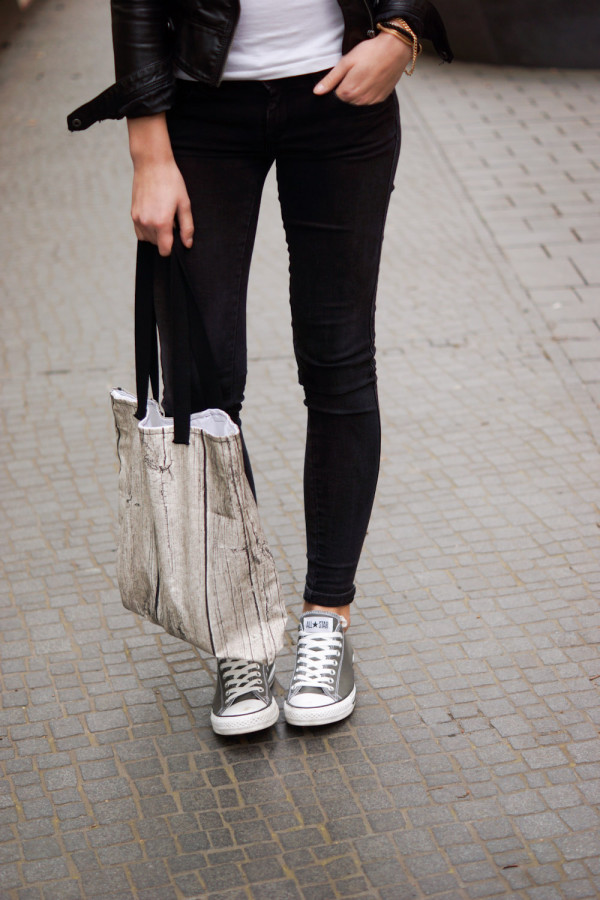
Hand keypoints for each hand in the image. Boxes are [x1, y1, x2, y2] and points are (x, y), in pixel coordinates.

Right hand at [127, 113, 193, 256]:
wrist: (152, 164)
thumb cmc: (171, 181)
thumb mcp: (184, 203)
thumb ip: (187, 227)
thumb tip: (187, 244)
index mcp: (161, 222)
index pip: (164, 250)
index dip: (172, 248)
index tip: (177, 237)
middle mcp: (147, 223)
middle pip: (157, 245)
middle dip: (165, 237)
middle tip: (171, 219)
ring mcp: (138, 219)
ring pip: (147, 239)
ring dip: (156, 234)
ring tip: (162, 215)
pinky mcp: (132, 213)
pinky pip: (139, 232)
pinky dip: (147, 230)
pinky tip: (154, 217)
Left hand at [314, 32, 411, 104]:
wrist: (395, 49)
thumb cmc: (370, 52)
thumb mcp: (346, 62)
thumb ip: (331, 79)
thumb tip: (317, 92)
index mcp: (348, 92)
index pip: (336, 95)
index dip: (340, 82)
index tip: (348, 72)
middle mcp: (360, 100)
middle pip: (347, 99)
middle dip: (349, 87)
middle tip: (357, 71)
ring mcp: (371, 101)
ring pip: (358, 100)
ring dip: (359, 90)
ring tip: (366, 74)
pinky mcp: (381, 98)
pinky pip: (370, 100)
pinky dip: (369, 92)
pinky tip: (373, 79)